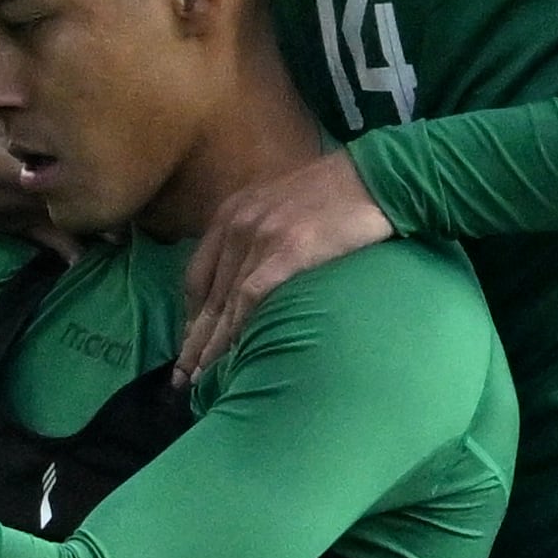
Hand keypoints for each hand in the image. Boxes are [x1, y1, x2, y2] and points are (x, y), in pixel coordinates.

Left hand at [176, 149, 389, 381]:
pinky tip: (231, 357)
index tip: (187, 345)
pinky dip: (236, 331)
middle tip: (180, 377)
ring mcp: (259, 238)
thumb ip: (259, 233)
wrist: (378, 177)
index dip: (190, 315)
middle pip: (203, 295)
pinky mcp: (285, 252)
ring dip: (209, 346)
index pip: (198, 275)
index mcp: (232, 212)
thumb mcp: (282, 205)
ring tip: (198, 379)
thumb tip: (251, 274)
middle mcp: (237, 224)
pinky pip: (249, 300)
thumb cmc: (338, 193)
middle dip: (192, 340)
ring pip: (222, 303)